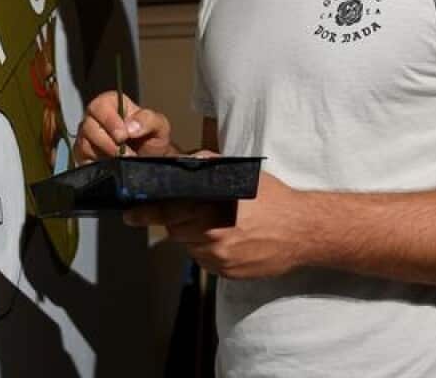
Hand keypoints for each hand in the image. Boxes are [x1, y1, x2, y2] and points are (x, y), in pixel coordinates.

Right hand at [74, 91, 173, 161]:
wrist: (151, 161)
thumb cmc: (152, 138)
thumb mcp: (159, 125)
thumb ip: (148, 120)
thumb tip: (131, 126)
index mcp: (112, 104)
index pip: (101, 105)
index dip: (110, 120)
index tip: (124, 135)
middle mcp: (95, 118)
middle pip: (89, 125)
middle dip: (108, 141)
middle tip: (126, 153)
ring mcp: (87, 137)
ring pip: (84, 144)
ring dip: (105, 154)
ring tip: (124, 160)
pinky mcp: (84, 155)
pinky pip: (82, 160)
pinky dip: (97, 164)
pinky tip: (112, 166)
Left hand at [125, 171, 311, 279]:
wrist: (304, 232)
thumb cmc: (274, 199)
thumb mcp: (243, 174)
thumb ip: (211, 167)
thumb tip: (186, 162)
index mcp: (214, 205)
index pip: (169, 209)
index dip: (147, 211)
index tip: (130, 213)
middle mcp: (214, 233)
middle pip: (175, 229)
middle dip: (176, 220)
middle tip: (190, 213)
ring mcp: (220, 256)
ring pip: (189, 246)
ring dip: (193, 236)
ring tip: (217, 225)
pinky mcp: (227, 272)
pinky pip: (205, 261)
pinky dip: (208, 250)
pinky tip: (229, 239)